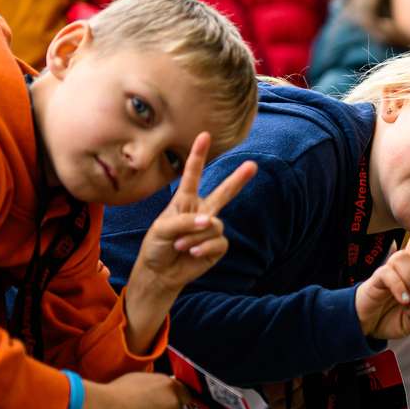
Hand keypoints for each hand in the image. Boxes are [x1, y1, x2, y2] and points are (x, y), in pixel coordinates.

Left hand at [131, 133, 256, 294]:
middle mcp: (201, 212)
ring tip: (181, 246)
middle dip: (238, 180)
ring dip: (195, 237)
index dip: (198, 155)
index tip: (204, 135)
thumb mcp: (162, 228)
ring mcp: (210, 229)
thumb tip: (210, 222)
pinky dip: (203, 248)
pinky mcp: (217, 246)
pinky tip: (193, 254)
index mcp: (184, 202)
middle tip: (252, 165)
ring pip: (212, 225)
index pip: (192, 176)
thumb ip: (185, 221)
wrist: (160, 273)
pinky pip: (217, 242)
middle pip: (223, 193)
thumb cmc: (157, 246)